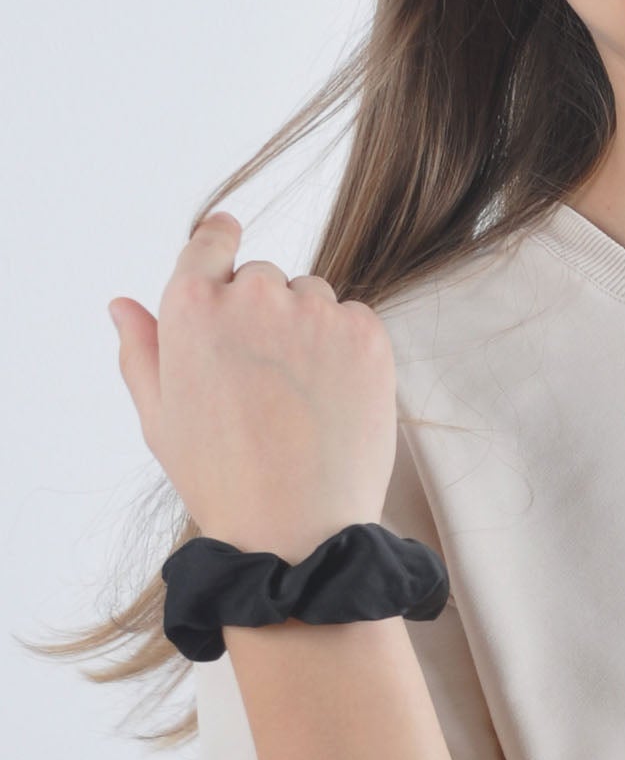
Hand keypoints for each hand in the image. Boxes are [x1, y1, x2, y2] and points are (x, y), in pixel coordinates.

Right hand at [109, 211, 398, 566]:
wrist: (295, 528)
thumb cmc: (220, 478)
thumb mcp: (161, 416)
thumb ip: (142, 350)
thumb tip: (123, 304)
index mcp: (192, 306)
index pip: (209, 242)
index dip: (220, 238)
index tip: (228, 231)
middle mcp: (254, 295)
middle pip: (264, 277)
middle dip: (263, 314)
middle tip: (262, 381)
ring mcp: (315, 312)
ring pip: (313, 297)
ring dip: (308, 329)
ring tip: (298, 399)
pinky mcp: (366, 335)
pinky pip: (355, 320)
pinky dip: (348, 348)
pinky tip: (332, 399)